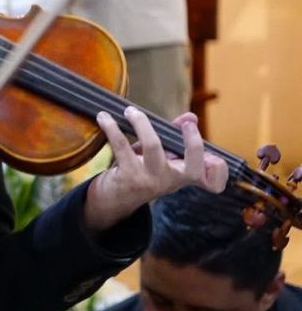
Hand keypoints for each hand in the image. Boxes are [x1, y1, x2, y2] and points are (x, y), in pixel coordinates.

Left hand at [83, 107, 228, 231]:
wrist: (114, 199)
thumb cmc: (142, 173)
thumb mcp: (161, 158)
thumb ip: (174, 136)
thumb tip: (191, 116)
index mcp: (183, 176)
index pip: (208, 173)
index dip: (207, 154)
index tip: (192, 125)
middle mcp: (170, 180)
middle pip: (189, 160)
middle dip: (189, 138)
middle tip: (184, 122)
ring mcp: (150, 180)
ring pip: (153, 146)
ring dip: (140, 122)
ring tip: (129, 110)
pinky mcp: (129, 177)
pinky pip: (122, 146)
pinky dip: (112, 128)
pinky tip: (103, 118)